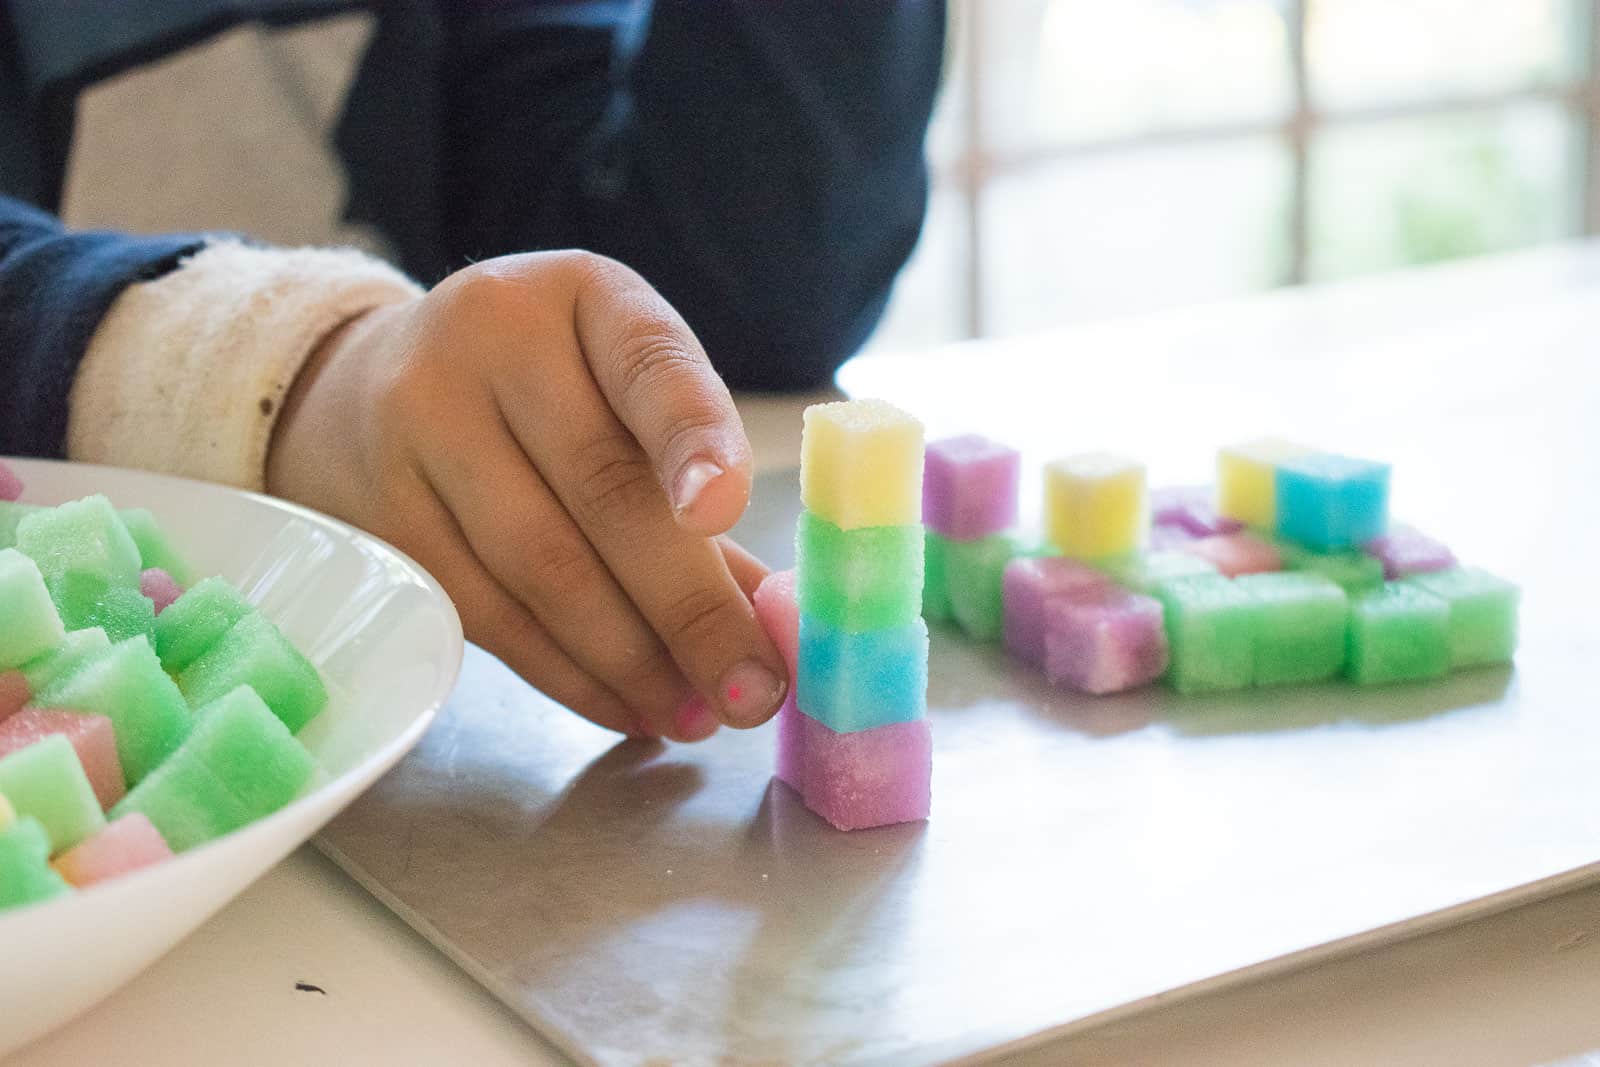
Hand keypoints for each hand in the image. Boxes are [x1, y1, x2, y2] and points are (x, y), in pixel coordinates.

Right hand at [265, 251, 787, 741]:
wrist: (361, 386)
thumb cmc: (538, 391)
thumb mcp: (617, 389)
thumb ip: (693, 480)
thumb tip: (768, 616)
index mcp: (585, 297)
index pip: (647, 359)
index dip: (692, 434)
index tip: (723, 509)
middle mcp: (493, 342)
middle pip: (602, 488)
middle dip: (689, 608)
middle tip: (752, 689)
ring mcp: (420, 423)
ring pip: (541, 566)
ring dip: (631, 658)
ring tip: (696, 714)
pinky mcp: (381, 515)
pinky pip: (487, 613)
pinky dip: (566, 674)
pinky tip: (624, 705)